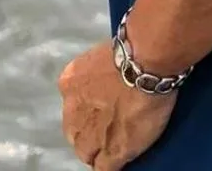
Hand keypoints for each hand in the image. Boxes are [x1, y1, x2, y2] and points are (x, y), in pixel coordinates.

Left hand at [58, 40, 177, 169]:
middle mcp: (72, 109)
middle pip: (74, 132)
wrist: (142, 65)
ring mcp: (91, 133)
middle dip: (87, 135)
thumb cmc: (129, 53)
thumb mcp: (99, 60)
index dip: (86, 114)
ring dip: (97, 153)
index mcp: (69, 83)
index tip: (97, 115)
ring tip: (111, 150)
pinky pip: (103, 168)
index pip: (72, 108)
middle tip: (104, 133)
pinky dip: (110, 167)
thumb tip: (102, 84)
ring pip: (86, 153)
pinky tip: (118, 162)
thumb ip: (94, 78)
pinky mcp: (111, 151)